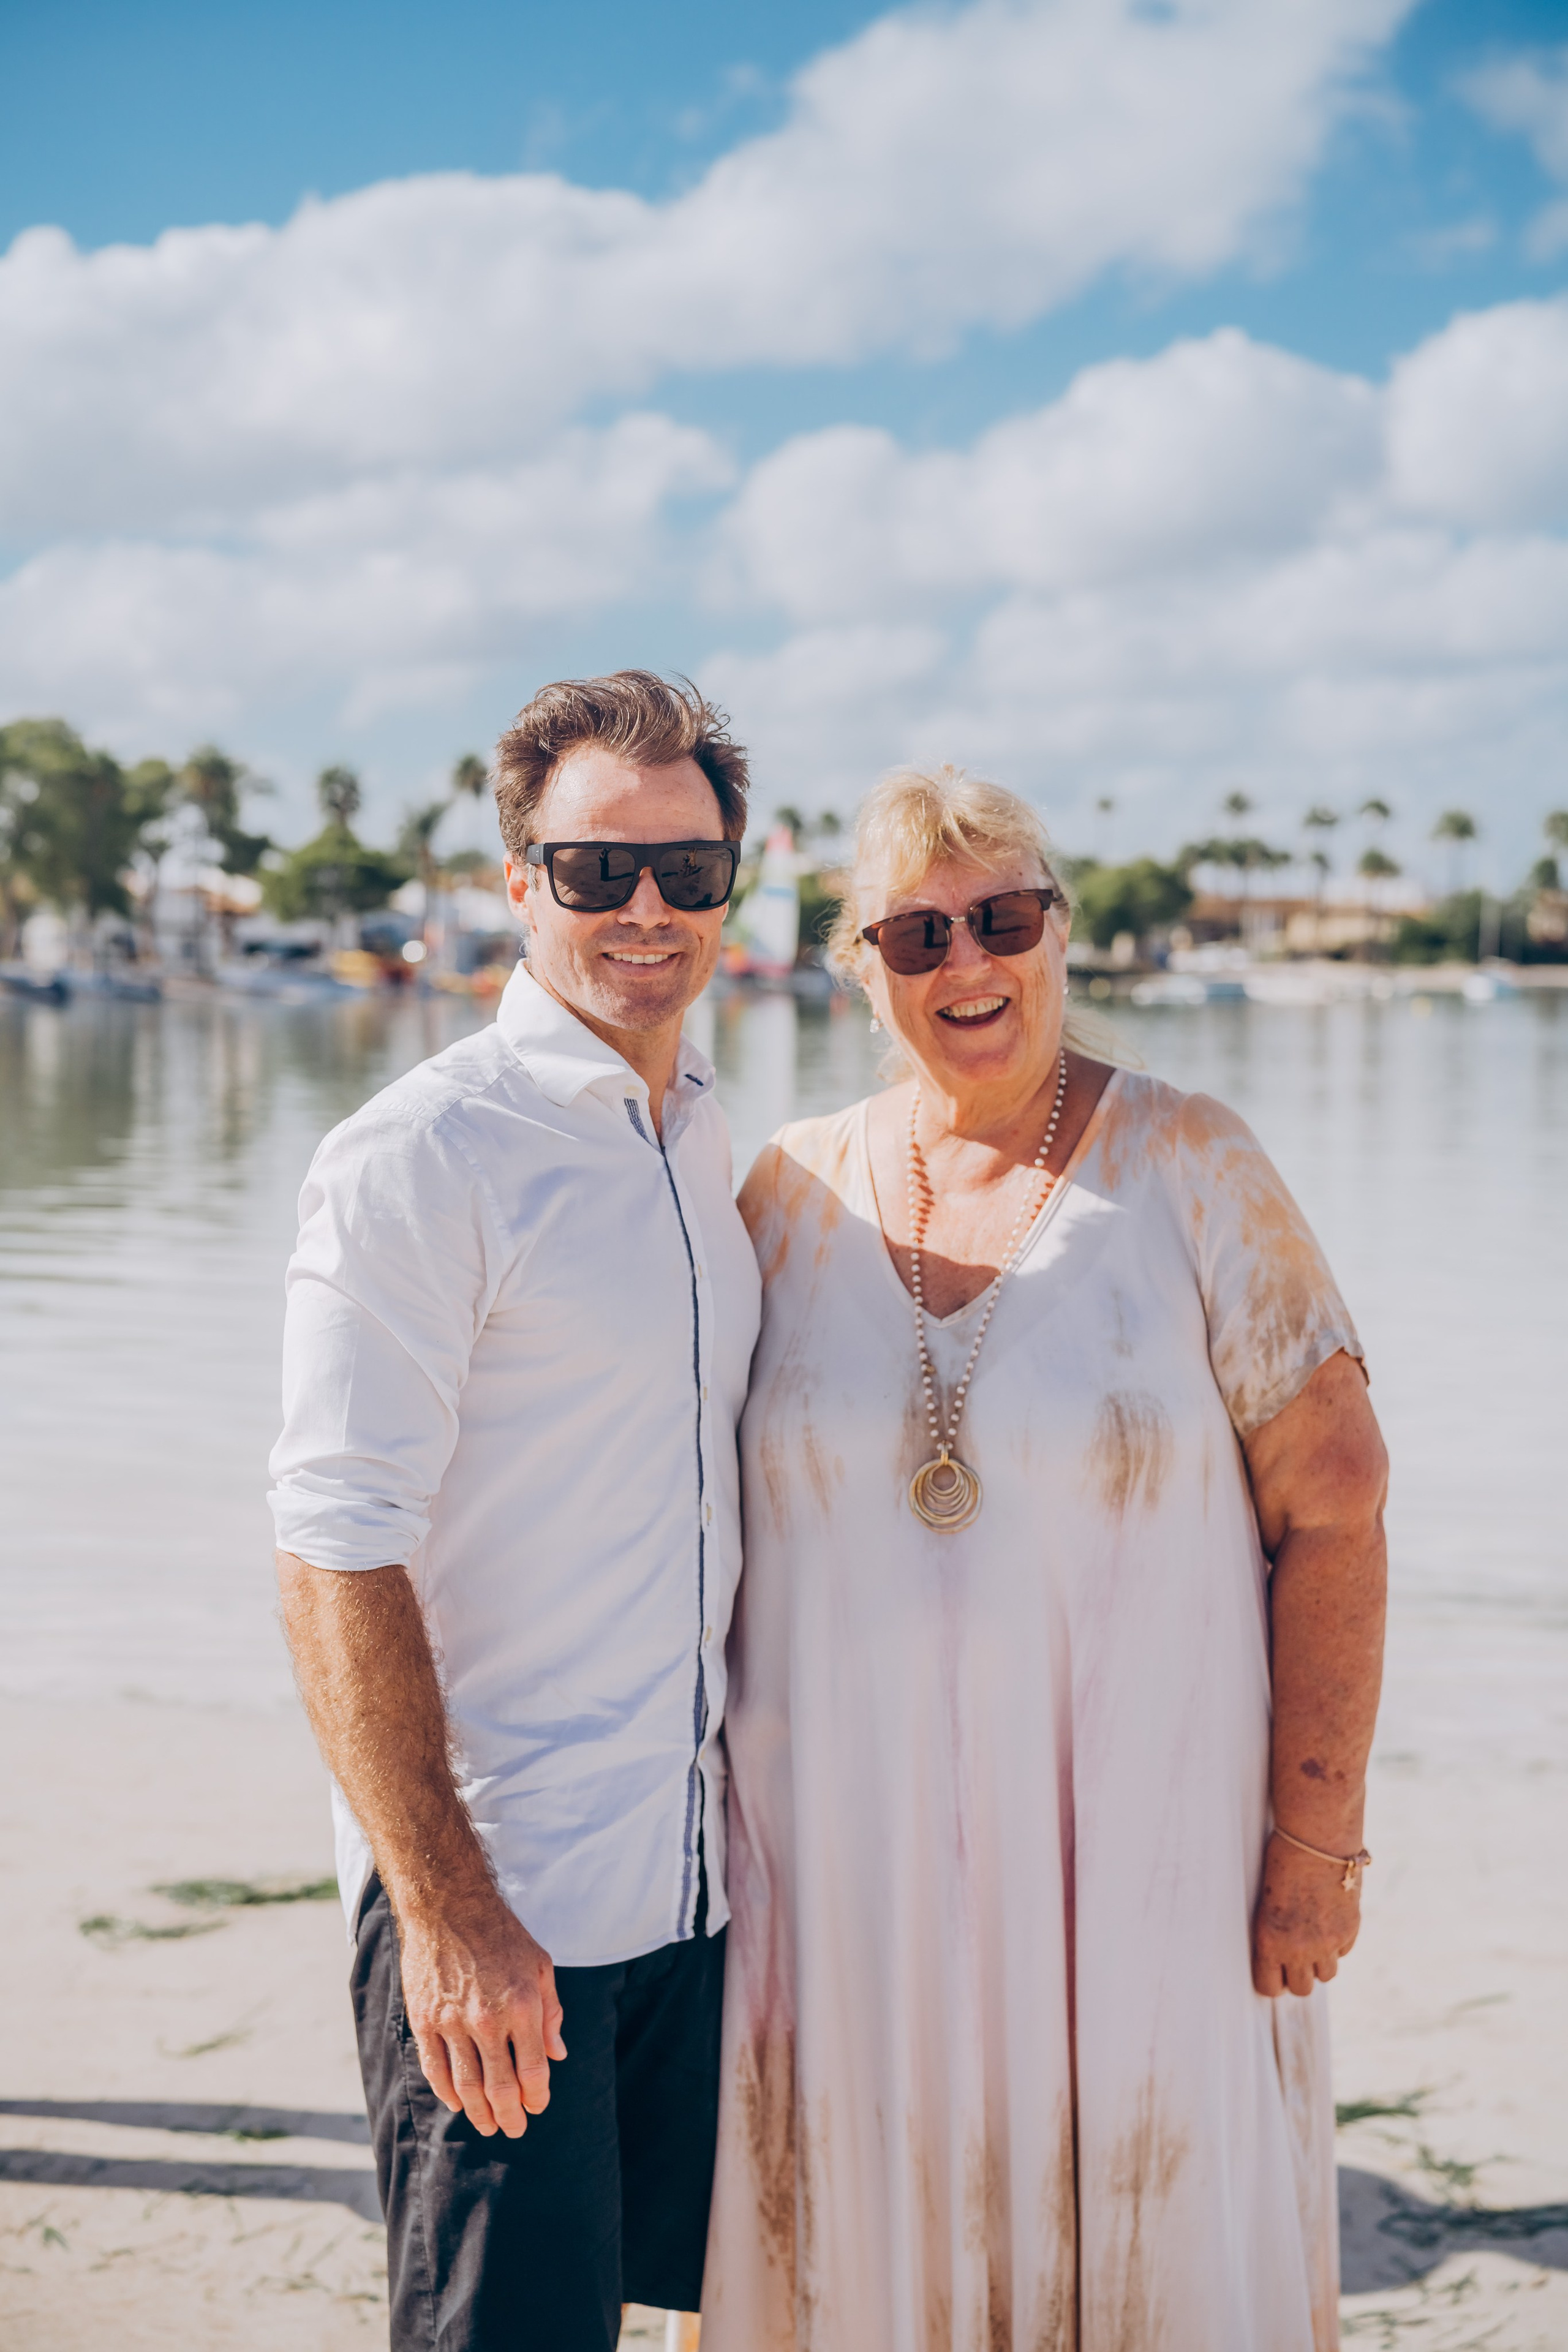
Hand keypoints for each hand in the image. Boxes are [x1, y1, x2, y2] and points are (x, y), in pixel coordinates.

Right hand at [396, 1889, 566, 2136]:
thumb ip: (551, 2013)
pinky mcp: (424, 2020)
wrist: (449, 1905)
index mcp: (523, 2006)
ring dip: (479, 2113)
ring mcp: (452, 2022)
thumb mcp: (540, 1964)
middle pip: (500, 2088)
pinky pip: (435, 2069)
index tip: (538, 2106)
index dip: (537, 2096)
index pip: (533, 2071)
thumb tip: (558, 2055)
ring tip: (488, 2126)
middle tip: (514, 2130)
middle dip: (510, 2116)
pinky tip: (457, 2103)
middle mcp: (488, 2020)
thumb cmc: (501, 1934)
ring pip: (467, 2086)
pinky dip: (447, 2092)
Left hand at [1251, 1830, 1362, 1997]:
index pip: (1269, 1988)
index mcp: (1269, 1940)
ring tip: (1313, 1937)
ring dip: (1320, 1961)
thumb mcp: (1267, 1902)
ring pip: (1326, 1975)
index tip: (1273, 1972)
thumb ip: (1276, 1933)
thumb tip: (1283, 1955)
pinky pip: (1343, 1952)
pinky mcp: (1350, 1930)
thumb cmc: (1282, 1860)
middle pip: (1302, 1988)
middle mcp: (1299, 1948)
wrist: (1315, 1838)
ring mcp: (1327, 1942)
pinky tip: (1329, 1919)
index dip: (1272, 1981)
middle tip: (1294, 1957)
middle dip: (1297, 1975)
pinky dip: (1338, 1943)